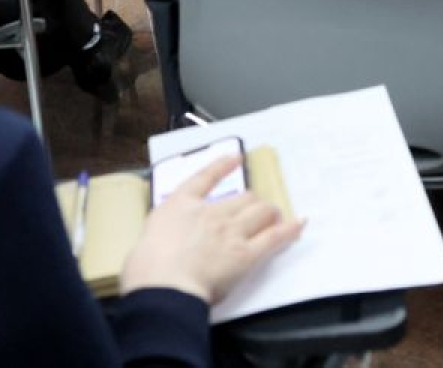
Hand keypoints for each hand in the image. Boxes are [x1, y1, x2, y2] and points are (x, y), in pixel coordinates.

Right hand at [120, 167, 303, 303]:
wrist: (162, 284)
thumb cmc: (146, 269)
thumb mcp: (143, 243)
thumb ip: (159, 238)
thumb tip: (159, 249)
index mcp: (180, 206)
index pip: (204, 177)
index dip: (223, 165)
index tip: (236, 157)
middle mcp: (209, 213)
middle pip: (242, 197)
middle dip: (251, 203)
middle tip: (256, 210)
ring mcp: (230, 231)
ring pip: (260, 212)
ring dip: (269, 214)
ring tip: (274, 217)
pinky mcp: (246, 255)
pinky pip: (275, 237)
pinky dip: (290, 229)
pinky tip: (298, 223)